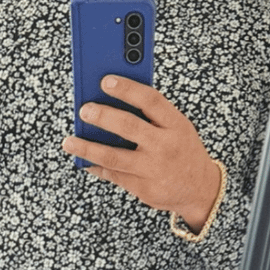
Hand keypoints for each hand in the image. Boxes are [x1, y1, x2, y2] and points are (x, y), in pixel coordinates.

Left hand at [61, 75, 223, 231]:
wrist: (201, 189)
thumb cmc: (182, 150)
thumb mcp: (177, 127)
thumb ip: (152, 115)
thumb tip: (112, 100)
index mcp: (175, 125)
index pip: (151, 100)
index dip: (127, 89)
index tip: (106, 81)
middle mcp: (165, 146)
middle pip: (128, 127)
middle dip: (102, 116)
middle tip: (83, 110)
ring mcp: (153, 170)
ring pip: (114, 157)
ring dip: (87, 148)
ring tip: (69, 142)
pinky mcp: (143, 189)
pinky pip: (113, 175)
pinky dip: (95, 166)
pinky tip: (82, 160)